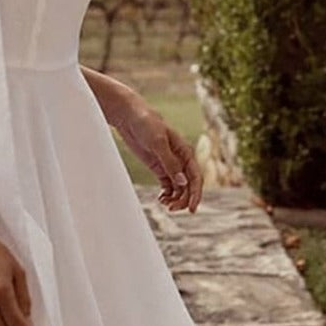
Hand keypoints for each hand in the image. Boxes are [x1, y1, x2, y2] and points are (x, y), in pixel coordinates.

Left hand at [112, 93, 202, 212]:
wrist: (129, 116)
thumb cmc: (146, 124)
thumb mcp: (157, 142)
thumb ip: (170, 163)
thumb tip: (183, 183)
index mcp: (185, 152)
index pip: (196, 177)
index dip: (196, 194)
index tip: (191, 209)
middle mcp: (180, 159)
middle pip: (188, 185)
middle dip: (183, 199)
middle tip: (171, 209)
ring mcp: (169, 164)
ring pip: (179, 187)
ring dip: (175, 198)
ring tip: (165, 205)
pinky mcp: (158, 166)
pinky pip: (168, 185)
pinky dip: (167, 194)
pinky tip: (161, 199)